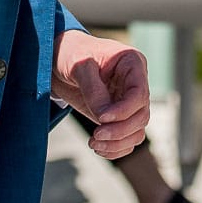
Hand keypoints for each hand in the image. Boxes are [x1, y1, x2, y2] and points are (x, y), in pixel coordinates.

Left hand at [53, 30, 151, 160]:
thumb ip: (93, 89)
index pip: (139, 93)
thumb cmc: (71, 53)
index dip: (124, 110)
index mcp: (132, 63)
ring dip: (118, 143)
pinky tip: (98, 148)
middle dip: (119, 131)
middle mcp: (135, 83)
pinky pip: (127, 139)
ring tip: (93, 143)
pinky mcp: (119, 116)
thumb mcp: (79, 65)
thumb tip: (105, 119)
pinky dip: (116, 149)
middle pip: (141, 115)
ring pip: (137, 131)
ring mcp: (128, 101)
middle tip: (95, 136)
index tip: (102, 119)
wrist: (60, 60)